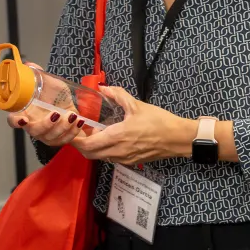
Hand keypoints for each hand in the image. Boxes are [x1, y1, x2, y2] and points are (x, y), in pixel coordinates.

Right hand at [8, 64, 81, 146]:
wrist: (68, 102)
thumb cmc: (53, 93)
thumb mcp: (46, 81)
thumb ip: (36, 74)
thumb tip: (29, 65)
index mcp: (25, 112)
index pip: (12, 120)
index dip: (15, 121)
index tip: (22, 119)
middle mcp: (33, 125)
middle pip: (34, 132)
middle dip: (45, 125)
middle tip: (56, 114)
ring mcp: (46, 133)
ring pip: (50, 138)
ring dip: (62, 128)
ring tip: (72, 116)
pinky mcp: (60, 137)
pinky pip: (64, 140)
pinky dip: (73, 132)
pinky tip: (79, 121)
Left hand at [70, 86, 193, 165]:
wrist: (178, 139)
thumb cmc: (159, 121)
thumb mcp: (137, 105)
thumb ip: (118, 95)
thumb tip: (103, 88)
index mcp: (117, 137)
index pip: (87, 144)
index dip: (75, 140)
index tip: (71, 130)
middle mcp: (117, 151)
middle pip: (89, 154)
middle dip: (81, 144)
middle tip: (78, 131)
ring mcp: (124, 159)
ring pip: (100, 157)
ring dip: (93, 147)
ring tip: (93, 132)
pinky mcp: (131, 162)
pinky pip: (110, 158)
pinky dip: (104, 150)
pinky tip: (108, 138)